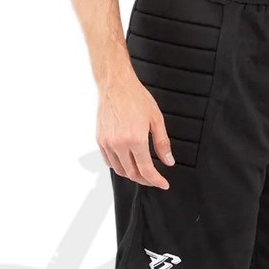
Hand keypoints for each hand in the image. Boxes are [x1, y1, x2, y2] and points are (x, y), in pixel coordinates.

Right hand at [97, 67, 174, 188]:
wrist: (116, 85)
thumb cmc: (136, 98)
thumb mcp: (156, 119)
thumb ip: (162, 143)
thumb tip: (168, 161)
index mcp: (135, 139)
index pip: (146, 170)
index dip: (156, 180)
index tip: (163, 184)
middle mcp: (119, 144)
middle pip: (132, 174)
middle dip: (146, 180)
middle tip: (155, 179)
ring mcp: (108, 143)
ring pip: (120, 170)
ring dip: (132, 175)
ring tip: (142, 172)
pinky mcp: (100, 140)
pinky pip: (109, 161)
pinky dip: (119, 166)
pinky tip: (128, 163)